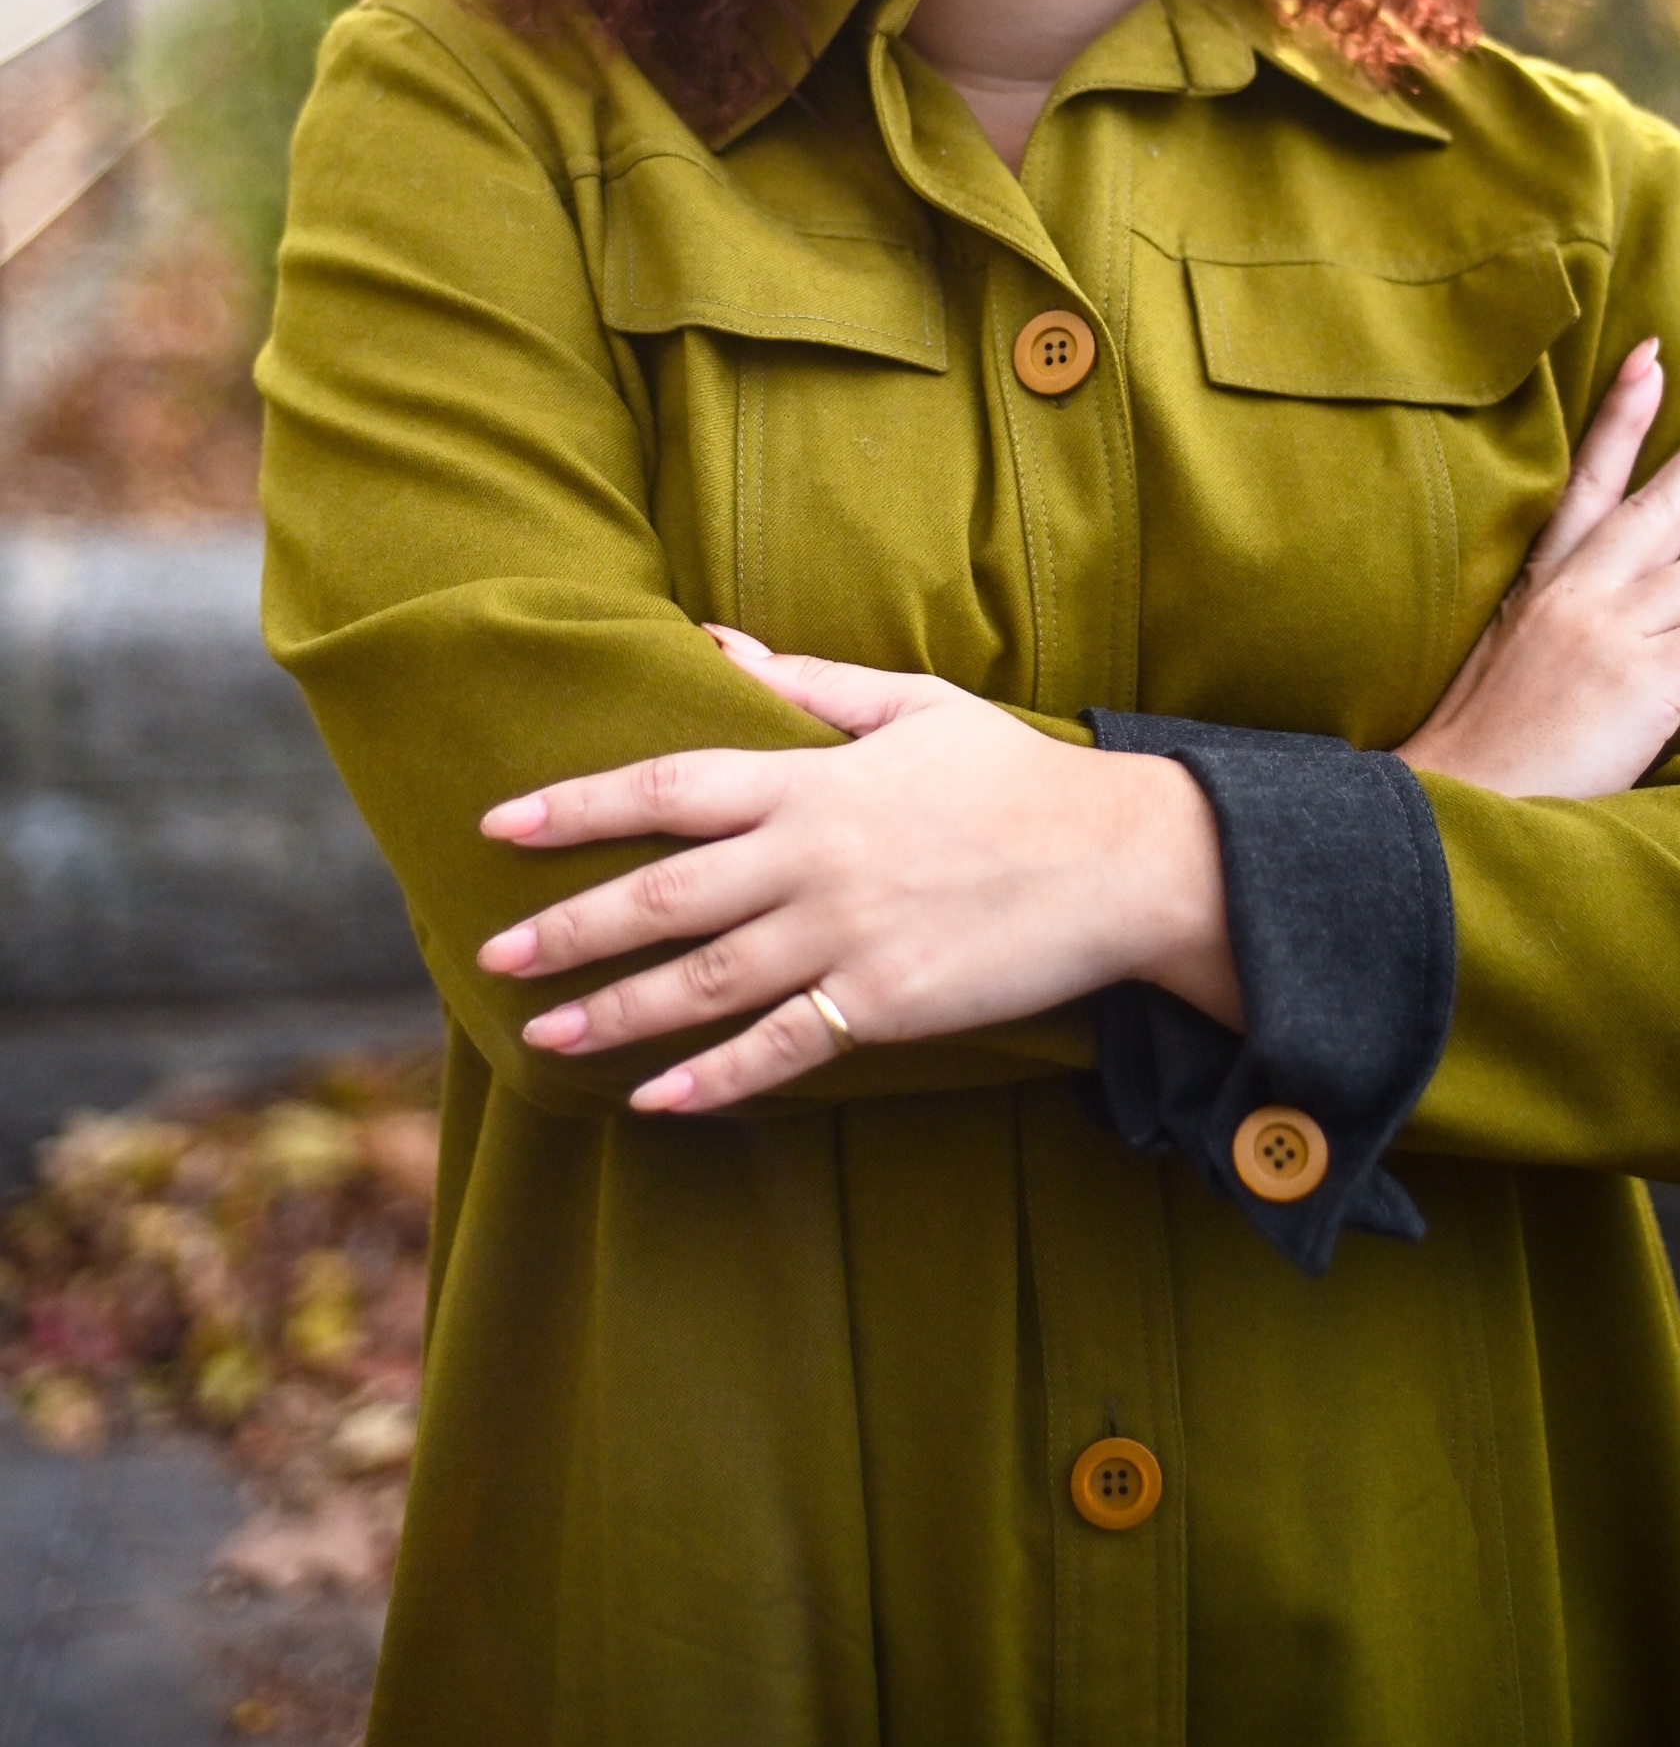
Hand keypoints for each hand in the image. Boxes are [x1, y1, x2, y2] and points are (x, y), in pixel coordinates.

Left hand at [476, 646, 1239, 1113]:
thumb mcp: (913, 703)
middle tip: (493, 957)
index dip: (578, 806)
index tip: (503, 826)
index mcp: (814, 780)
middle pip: (665, 898)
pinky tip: (657, 1098)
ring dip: (618, 1012)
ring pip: (706, 983)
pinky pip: (783, 1048)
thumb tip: (719, 648)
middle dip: (570, 928)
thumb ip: (808, 683)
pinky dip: (715, 1078)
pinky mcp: (886, 1004)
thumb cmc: (1014, 776)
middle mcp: (815, 860)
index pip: (669, 789)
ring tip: (546, 1035)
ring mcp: (848, 939)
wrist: (1119, 859)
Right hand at [1398, 339, 1679, 802]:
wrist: (1460, 796)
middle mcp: (1582, 592)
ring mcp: (1618, 634)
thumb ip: (1540, 610)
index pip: (1589, 479)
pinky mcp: (1648, 684)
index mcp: (1541, 580)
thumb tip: (1584, 594)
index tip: (1652, 357)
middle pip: (1665, 500)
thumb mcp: (1496, 646)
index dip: (1623, 416)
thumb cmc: (1476, 737)